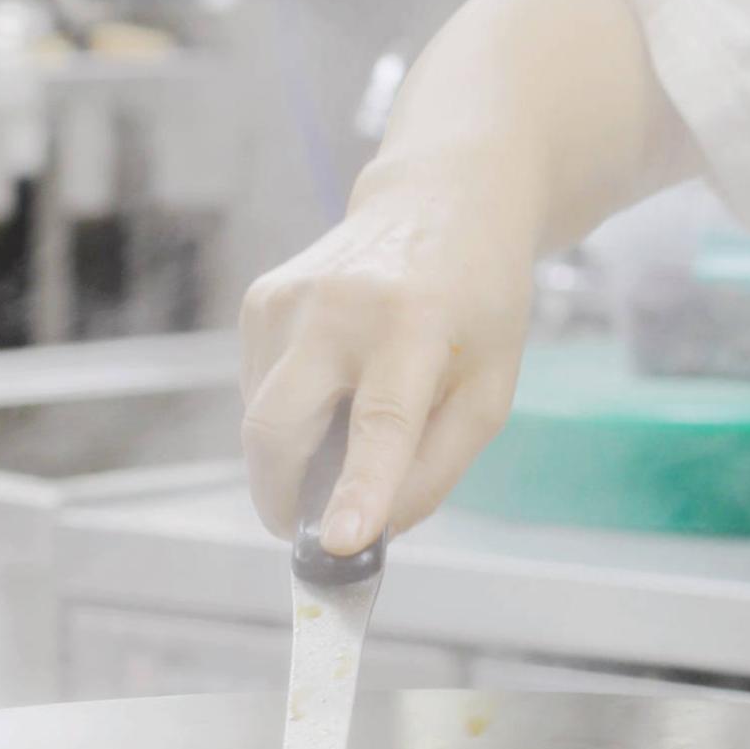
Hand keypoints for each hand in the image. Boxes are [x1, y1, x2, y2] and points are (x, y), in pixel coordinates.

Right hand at [240, 165, 537, 558]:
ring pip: (261, 419)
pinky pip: (258, 390)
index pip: (381, 420)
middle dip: (282, 498)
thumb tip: (374, 533)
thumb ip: (437, 467)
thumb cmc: (476, 303)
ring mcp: (288, 298)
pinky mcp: (259, 300)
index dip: (357, 489)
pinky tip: (333, 381)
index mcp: (415, 323)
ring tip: (350, 422)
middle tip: (310, 530)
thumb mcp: (491, 387)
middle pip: (279, 428)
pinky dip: (287, 412)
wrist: (442, 202)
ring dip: (292, 454)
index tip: (337, 546)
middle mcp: (340, 305)